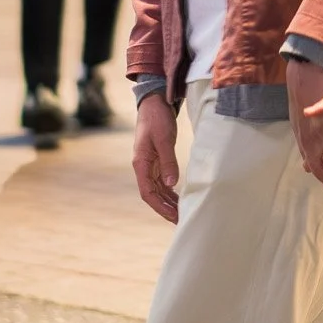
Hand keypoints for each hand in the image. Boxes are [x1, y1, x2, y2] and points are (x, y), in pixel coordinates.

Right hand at [132, 93, 178, 223]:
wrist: (154, 102)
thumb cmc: (157, 118)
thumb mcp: (165, 139)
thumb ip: (168, 162)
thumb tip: (172, 184)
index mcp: (140, 163)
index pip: (147, 192)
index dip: (159, 207)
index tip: (172, 217)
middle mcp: (143, 167)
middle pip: (152, 194)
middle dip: (165, 209)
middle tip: (181, 220)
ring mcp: (149, 164)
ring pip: (157, 189)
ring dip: (168, 202)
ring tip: (181, 213)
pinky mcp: (156, 160)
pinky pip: (161, 181)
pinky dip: (169, 191)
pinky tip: (178, 198)